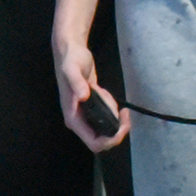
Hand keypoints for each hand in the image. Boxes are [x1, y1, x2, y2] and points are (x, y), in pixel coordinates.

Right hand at [53, 35, 128, 151]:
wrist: (71, 52)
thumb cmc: (70, 60)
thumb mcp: (72, 69)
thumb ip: (77, 82)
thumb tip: (83, 96)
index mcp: (73, 118)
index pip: (95, 143)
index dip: (112, 140)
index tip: (123, 124)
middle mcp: (79, 120)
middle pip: (104, 139)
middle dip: (118, 128)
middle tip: (124, 112)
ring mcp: (85, 114)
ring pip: (107, 128)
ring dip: (114, 116)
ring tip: (107, 95)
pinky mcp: (91, 107)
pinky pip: (107, 116)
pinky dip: (112, 108)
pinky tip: (104, 92)